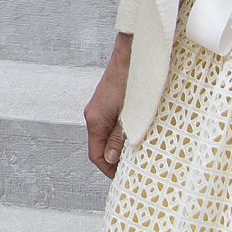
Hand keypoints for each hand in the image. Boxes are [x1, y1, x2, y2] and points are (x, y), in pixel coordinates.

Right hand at [84, 32, 132, 177]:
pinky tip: (136, 132)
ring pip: (106, 134)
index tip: (123, 178)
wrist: (134, 53)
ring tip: (137, 152)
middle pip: (100, 146)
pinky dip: (121, 132)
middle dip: (115, 160)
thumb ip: (118, 138)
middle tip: (133, 168)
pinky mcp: (108, 100)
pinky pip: (111, 123)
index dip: (109, 170)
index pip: (96, 155)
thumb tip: (111, 159)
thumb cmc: (133, 81)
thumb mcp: (129, 115)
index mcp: (95, 120)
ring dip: (119, 145)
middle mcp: (94, 114)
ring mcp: (100, 107)